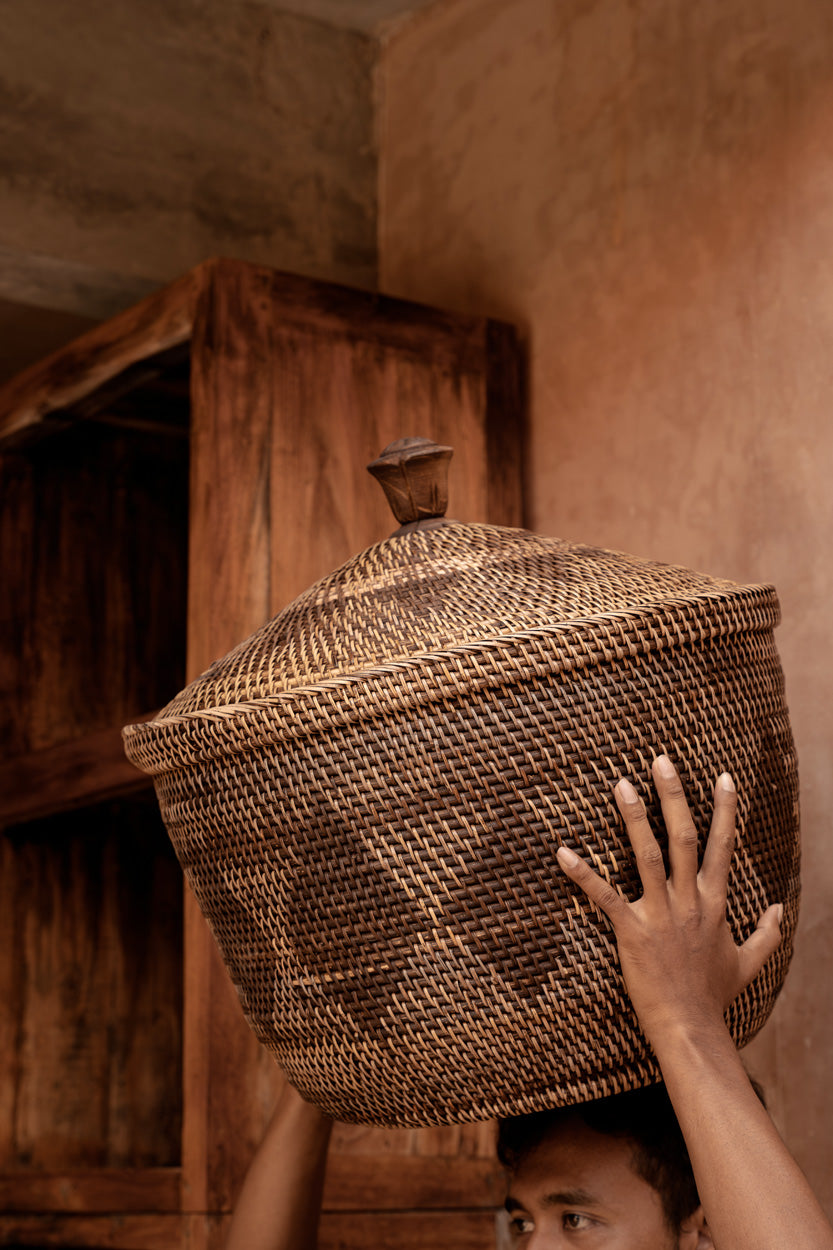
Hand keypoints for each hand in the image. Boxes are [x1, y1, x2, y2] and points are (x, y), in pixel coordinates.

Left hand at [555, 755, 782, 1045]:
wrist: (691, 1028)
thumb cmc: (714, 996)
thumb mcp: (748, 963)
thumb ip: (766, 934)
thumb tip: (781, 910)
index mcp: (714, 903)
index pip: (722, 847)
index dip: (725, 811)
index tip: (723, 777)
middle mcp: (690, 902)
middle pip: (684, 838)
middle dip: (674, 797)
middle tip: (661, 760)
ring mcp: (661, 915)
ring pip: (648, 856)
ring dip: (634, 819)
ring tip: (621, 785)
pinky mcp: (632, 932)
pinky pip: (604, 896)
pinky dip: (582, 874)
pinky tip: (563, 852)